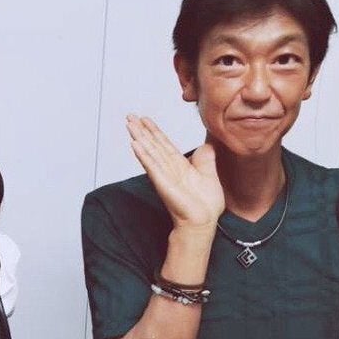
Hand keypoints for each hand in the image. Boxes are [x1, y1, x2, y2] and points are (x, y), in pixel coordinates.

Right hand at [126, 114, 224, 230]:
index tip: (144, 119)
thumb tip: (207, 145)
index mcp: (179, 165)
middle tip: (129, 116)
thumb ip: (206, 159)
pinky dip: (143, 155)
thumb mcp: (210, 174)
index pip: (163, 143)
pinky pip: (152, 166)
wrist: (204, 222)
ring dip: (138, 137)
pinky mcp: (163, 183)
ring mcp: (164, 175)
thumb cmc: (206, 204)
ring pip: (149, 152)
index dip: (154, 131)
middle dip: (141, 130)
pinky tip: (135, 144)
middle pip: (152, 144)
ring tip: (129, 124)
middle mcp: (169, 168)